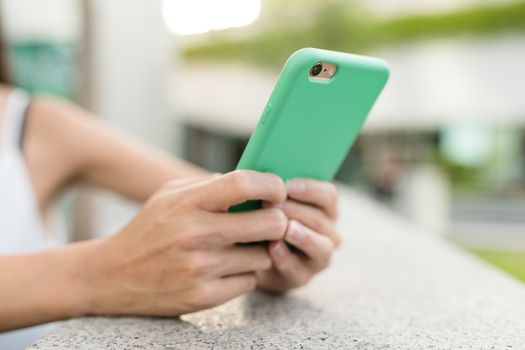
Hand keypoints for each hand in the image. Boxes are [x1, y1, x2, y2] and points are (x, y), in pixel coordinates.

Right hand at [80, 170, 287, 315]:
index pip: (243, 184)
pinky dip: (244, 273)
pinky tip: (226, 267)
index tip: (277, 191)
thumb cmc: (149, 228)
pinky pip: (250, 281)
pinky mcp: (204, 297)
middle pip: (269, 223)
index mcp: (187, 202)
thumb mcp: (171, 195)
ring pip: (263, 256)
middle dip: (277, 221)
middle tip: (270, 220)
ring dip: (259, 251)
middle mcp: (195, 234)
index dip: (271, 185)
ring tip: (240, 246)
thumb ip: (211, 184)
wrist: (112, 275)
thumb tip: (257, 183)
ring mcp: (200, 269)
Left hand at [256, 179, 340, 292]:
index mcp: (324, 209)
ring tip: (286, 228)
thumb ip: (272, 190)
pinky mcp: (302, 278)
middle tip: (272, 204)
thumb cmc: (260, 219)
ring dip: (303, 236)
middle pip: (321, 220)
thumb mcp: (267, 202)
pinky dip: (285, 258)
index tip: (288, 186)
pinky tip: (272, 249)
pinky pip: (298, 270)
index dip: (311, 189)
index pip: (329, 195)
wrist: (248, 257)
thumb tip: (262, 176)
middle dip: (297, 211)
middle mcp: (328, 233)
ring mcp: (318, 258)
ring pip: (321, 247)